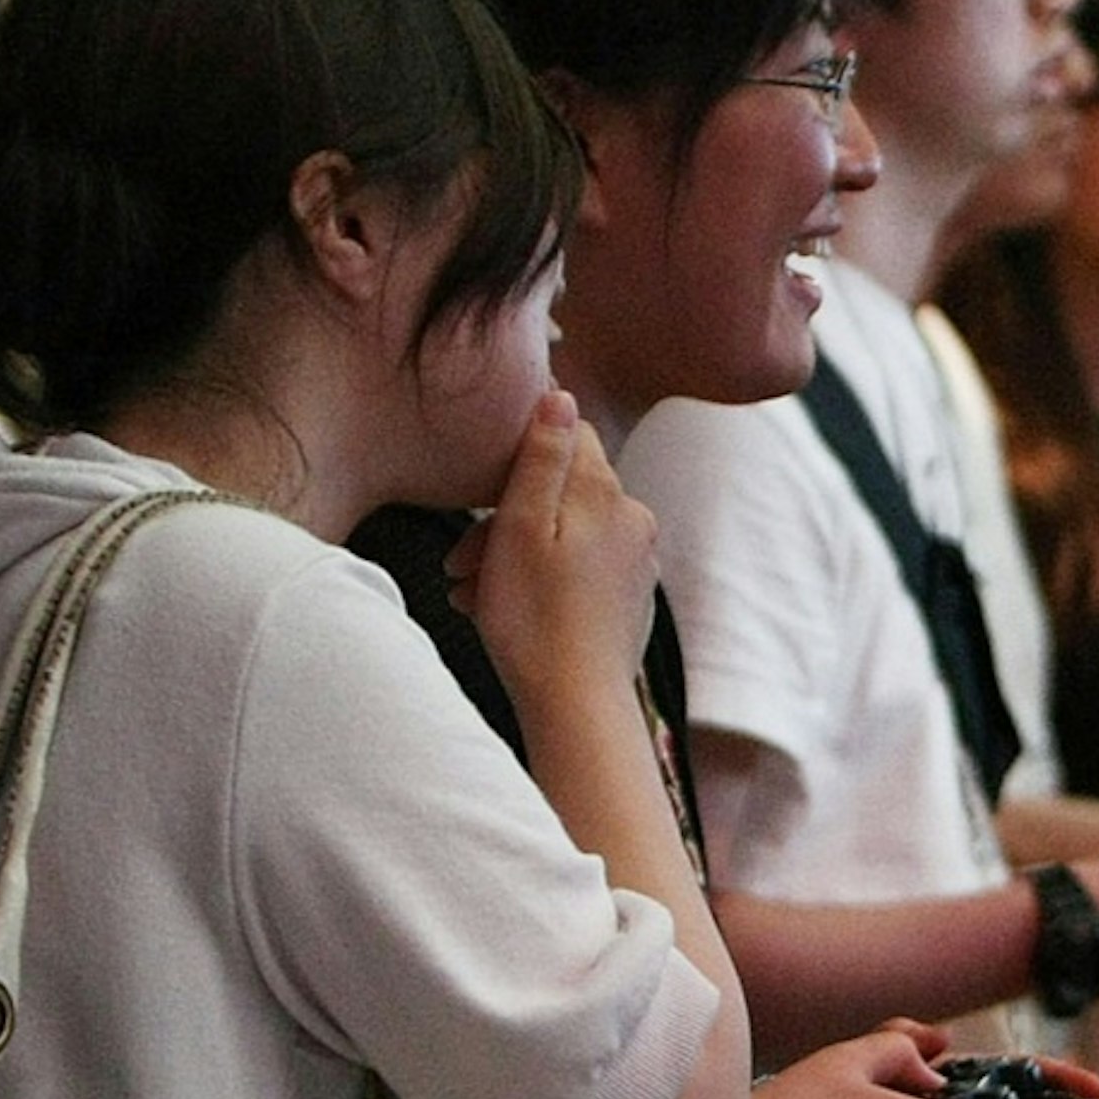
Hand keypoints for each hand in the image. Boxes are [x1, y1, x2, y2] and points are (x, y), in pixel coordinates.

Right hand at [461, 390, 660, 716]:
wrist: (576, 704)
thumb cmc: (537, 620)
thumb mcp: (521, 527)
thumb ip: (541, 457)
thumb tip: (560, 395)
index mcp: (607, 493)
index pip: (568, 434)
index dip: (517, 455)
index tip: (482, 492)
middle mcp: (634, 520)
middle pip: (559, 492)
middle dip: (503, 519)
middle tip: (461, 563)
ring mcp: (636, 561)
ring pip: (561, 535)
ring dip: (511, 556)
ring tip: (472, 593)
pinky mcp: (629, 597)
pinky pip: (576, 570)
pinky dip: (537, 581)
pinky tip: (500, 610)